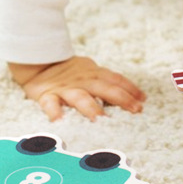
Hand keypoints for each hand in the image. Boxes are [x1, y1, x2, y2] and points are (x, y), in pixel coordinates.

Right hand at [9, 56, 146, 120]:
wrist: (38, 61)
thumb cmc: (70, 72)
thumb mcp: (91, 72)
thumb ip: (108, 82)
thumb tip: (135, 96)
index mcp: (94, 74)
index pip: (116, 80)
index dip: (131, 89)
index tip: (144, 100)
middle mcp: (83, 81)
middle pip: (105, 89)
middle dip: (122, 99)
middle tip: (136, 110)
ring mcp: (65, 89)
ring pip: (81, 98)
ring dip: (92, 109)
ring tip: (102, 120)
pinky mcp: (47, 95)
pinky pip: (50, 104)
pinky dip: (55, 113)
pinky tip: (60, 122)